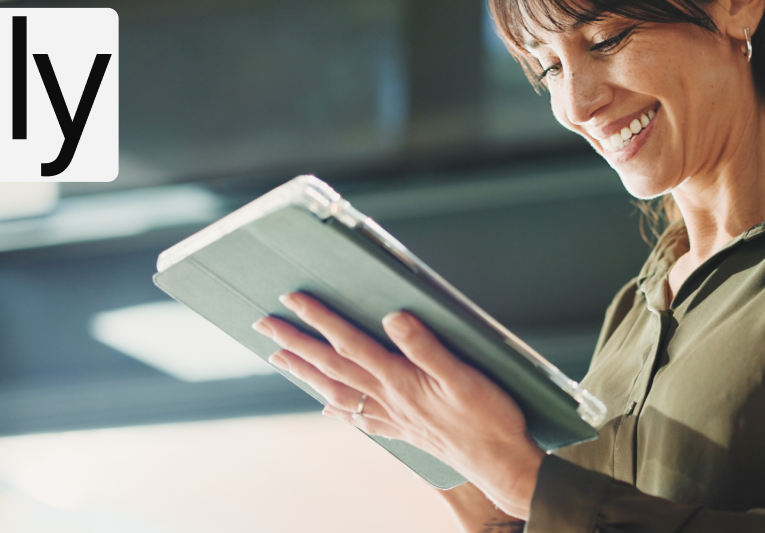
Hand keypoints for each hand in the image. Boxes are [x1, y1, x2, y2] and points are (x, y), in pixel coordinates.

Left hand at [251, 291, 544, 518]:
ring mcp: (392, 416)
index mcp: (400, 380)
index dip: (320, 320)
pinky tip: (328, 409)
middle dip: (296, 344)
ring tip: (279, 359)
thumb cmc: (488, 419)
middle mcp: (388, 398)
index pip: (350, 343)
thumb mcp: (464, 375)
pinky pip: (360, 418)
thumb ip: (426, 346)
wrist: (500, 464)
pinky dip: (339, 410)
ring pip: (338, 391)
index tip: (292, 300)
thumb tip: (393, 317)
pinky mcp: (403, 430)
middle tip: (264, 325)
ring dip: (306, 373)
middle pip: (332, 367)